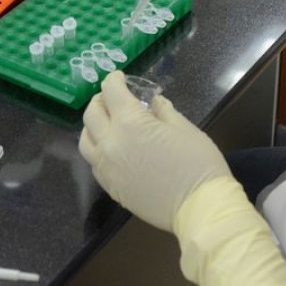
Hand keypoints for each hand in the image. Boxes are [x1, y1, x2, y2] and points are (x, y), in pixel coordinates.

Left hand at [79, 71, 230, 231]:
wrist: (200, 208)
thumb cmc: (198, 163)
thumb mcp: (185, 128)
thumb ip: (163, 112)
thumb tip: (153, 103)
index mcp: (130, 123)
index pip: (111, 92)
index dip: (114, 80)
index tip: (120, 77)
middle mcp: (111, 143)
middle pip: (91, 114)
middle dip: (101, 100)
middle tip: (113, 97)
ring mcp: (107, 168)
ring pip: (85, 140)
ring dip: (92, 125)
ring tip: (106, 122)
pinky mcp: (110, 187)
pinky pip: (94, 163)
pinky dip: (97, 149)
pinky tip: (111, 148)